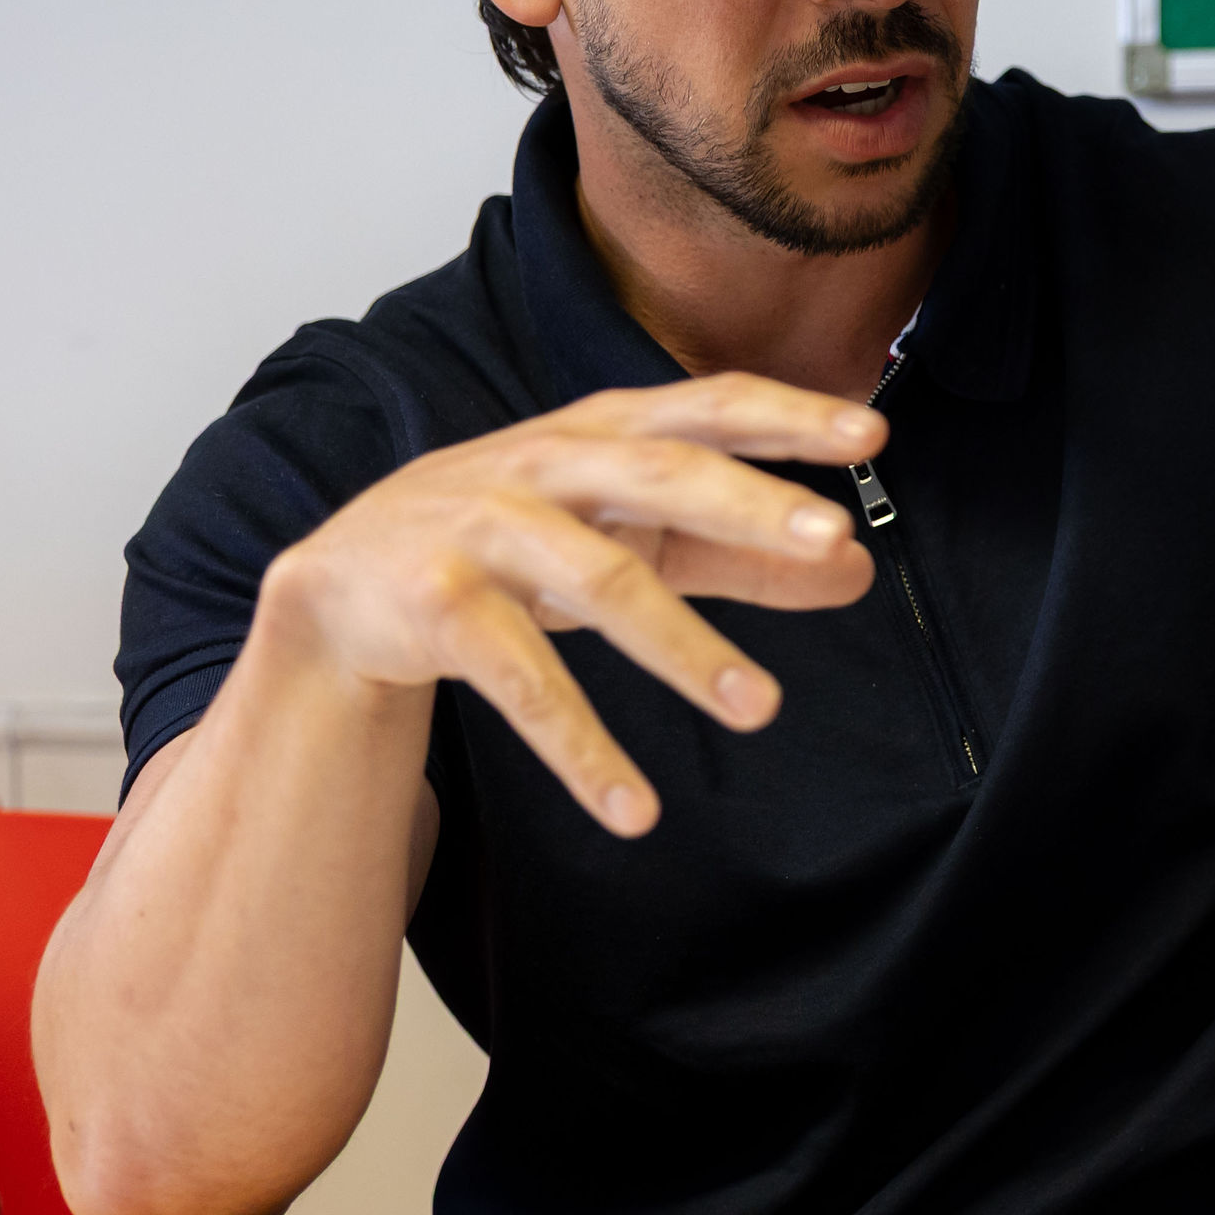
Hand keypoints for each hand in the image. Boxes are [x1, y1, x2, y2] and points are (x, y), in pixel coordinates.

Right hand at [254, 374, 883, 837]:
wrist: (343, 585)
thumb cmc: (513, 541)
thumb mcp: (627, 533)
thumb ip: (738, 550)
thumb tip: (857, 572)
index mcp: (604, 431)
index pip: (708, 407)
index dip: (787, 417)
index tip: (871, 437)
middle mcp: (547, 462)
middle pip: (661, 473)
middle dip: (749, 503)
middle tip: (834, 539)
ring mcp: (484, 526)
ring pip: (600, 583)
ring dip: (684, 647)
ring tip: (760, 708)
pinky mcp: (436, 605)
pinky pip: (521, 682)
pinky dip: (580, 746)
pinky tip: (634, 807)